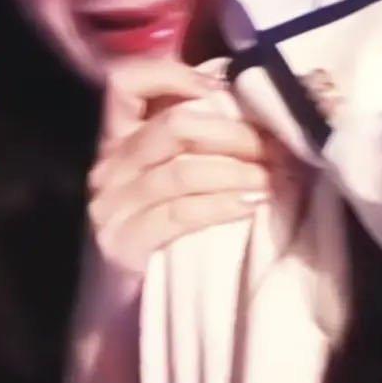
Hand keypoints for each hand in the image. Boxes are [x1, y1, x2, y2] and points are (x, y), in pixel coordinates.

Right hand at [88, 60, 281, 276]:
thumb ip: (186, 144)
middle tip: (273, 147)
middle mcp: (107, 167)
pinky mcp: (123, 244)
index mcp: (115, 140)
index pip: (124, 84)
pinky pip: (179, 214)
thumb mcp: (162, 180)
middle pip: (173, 126)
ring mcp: (111, 207)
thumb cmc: (152, 234)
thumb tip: (247, 108)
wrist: (116, 307)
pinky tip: (249, 205)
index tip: (221, 90)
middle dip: (233, 133)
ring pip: (182, 171)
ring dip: (236, 171)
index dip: (171, 75)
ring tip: (272, 179)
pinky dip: (221, 206)